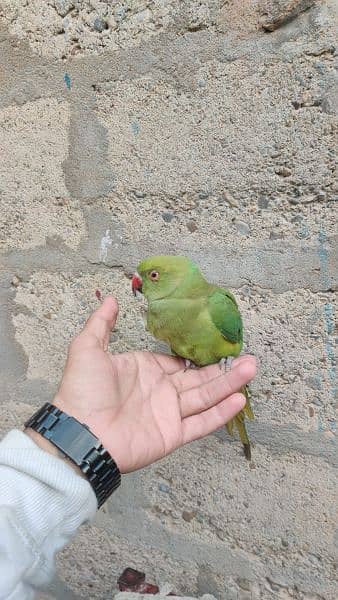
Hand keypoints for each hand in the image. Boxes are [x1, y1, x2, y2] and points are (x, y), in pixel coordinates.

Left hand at [51, 297, 255, 472]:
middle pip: (198, 378)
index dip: (197, 354)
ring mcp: (168, 414)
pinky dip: (220, 413)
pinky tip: (239, 399)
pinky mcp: (172, 434)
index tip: (217, 343)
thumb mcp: (87, 348)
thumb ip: (101, 324)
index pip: (177, 362)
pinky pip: (201, 423)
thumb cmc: (82, 391)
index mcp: (145, 370)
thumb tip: (109, 298)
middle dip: (223, 368)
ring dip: (229, 384)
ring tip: (252, 368)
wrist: (79, 433)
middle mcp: (160, 391)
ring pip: (205, 397)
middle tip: (247, 356)